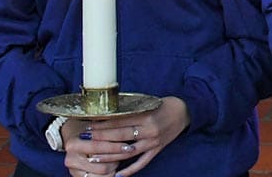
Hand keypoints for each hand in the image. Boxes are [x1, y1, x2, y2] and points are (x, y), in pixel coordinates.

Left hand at [62, 96, 190, 176]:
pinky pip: (142, 162)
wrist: (185, 111)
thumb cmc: (164, 104)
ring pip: (128, 151)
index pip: (121, 121)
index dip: (104, 123)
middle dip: (102, 138)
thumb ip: (131, 109)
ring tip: (93, 157)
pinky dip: (130, 170)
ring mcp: (154, 142)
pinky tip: (117, 175)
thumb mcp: (148, 103)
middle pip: (121, 136)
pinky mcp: (157, 150)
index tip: (89, 124)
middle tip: (85, 139)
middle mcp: (150, 130)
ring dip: (110, 155)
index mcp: (147, 115)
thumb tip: (108, 112)